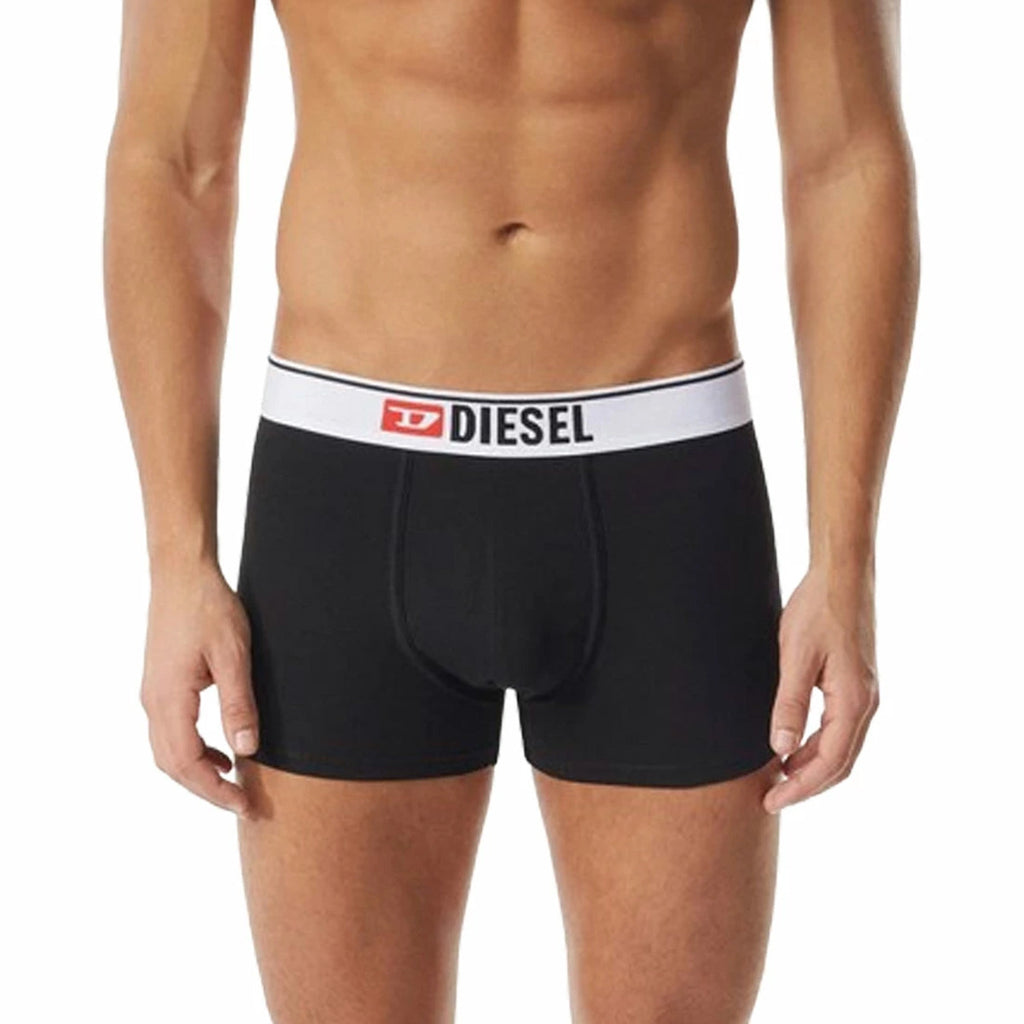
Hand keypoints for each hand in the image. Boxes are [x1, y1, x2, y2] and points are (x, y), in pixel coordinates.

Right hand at [141, 562, 257, 816]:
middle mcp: (153, 703)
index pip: (187, 764)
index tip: (244, 805)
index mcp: (169, 700)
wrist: (181, 574)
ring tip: (233, 784)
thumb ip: (239, 703)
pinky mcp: (160, 685)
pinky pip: (171, 732)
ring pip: (168, 752)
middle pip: (173, 766)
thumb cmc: (208, 608)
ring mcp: (153, 694)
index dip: (215, 791)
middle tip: (243, 804)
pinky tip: (220, 753)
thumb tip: (246, 750)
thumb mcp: (234, 655)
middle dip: (207, 791)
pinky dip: (194, 751)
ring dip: (198, 773)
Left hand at [763, 563, 878, 813]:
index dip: (800, 787)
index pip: (829, 763)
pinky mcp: (857, 683)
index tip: (772, 800)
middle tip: (772, 798)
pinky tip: (794, 745)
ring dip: (812, 767)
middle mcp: (866, 703)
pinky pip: (841, 728)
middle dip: (806, 785)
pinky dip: (818, 746)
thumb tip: (780, 748)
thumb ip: (789, 703)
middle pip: (840, 763)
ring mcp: (865, 694)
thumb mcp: (795, 657)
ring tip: (779, 776)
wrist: (841, 576)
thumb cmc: (817, 610)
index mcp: (853, 701)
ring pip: (841, 747)